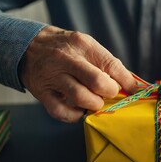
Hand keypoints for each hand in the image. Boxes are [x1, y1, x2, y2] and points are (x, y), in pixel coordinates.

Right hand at [20, 26, 136, 122]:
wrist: (27, 46)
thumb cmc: (64, 48)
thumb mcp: (85, 46)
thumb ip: (106, 63)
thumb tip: (130, 84)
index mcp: (83, 45)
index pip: (112, 65)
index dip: (126, 82)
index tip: (133, 90)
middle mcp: (68, 59)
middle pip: (98, 81)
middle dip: (110, 93)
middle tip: (109, 94)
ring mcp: (53, 76)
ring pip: (80, 97)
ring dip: (94, 105)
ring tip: (95, 102)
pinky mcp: (42, 92)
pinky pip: (61, 111)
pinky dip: (75, 116)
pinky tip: (80, 111)